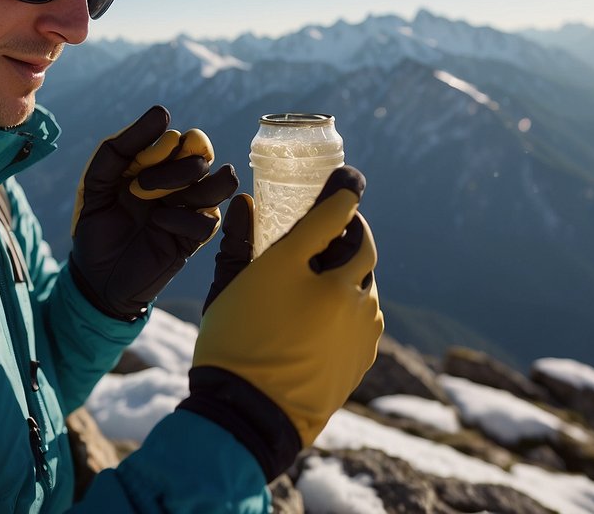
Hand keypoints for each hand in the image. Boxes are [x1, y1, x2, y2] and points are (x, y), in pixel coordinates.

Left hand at [68, 105, 238, 320]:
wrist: (94, 277)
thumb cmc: (95, 225)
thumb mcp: (97, 181)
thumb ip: (120, 147)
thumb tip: (163, 113)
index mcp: (158, 166)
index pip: (184, 139)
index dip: (168, 145)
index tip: (137, 164)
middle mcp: (178, 184)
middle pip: (205, 156)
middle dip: (179, 165)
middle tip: (142, 185)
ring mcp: (188, 210)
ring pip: (221, 183)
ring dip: (191, 185)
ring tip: (156, 200)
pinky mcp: (192, 239)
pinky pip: (208, 219)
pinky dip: (183, 217)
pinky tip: (157, 224)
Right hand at [179, 167, 383, 477]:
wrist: (251, 417)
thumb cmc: (232, 345)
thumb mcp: (228, 288)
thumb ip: (240, 241)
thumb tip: (245, 203)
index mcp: (300, 266)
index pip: (333, 212)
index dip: (343, 189)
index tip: (348, 177)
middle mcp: (339, 290)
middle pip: (359, 245)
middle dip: (349, 231)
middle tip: (332, 228)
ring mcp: (359, 324)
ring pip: (364, 282)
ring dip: (350, 272)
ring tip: (322, 277)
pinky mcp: (365, 352)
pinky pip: (366, 316)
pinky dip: (352, 305)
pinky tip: (327, 315)